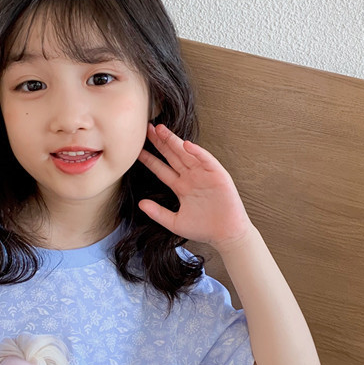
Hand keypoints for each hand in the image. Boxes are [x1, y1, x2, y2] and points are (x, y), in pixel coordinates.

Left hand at [137, 124, 252, 251]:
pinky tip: (186, 144)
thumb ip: (157, 213)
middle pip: (172, 156)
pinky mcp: (218, 175)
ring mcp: (204, 175)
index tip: (137, 150)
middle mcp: (191, 178)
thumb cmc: (203, 229)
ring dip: (174, 142)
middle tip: (147, 129)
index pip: (162, 169)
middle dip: (160, 143)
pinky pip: (206, 160)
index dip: (150, 159)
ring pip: (186, 154)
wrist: (226, 235)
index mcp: (181, 187)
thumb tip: (140, 204)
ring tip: (161, 130)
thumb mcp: (175, 222)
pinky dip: (197, 152)